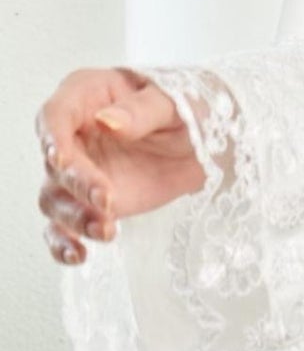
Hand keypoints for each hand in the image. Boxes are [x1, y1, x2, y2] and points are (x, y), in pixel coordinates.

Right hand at [35, 67, 205, 266]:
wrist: (204, 143)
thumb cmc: (186, 108)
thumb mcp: (174, 101)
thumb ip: (141, 110)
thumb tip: (107, 121)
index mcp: (88, 95)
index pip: (55, 114)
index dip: (52, 138)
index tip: (62, 161)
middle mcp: (73, 133)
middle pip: (54, 163)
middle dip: (76, 184)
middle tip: (108, 201)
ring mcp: (77, 171)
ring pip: (54, 198)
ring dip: (75, 218)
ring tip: (109, 230)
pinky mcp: (86, 204)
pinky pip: (62, 228)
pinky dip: (64, 244)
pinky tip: (79, 255)